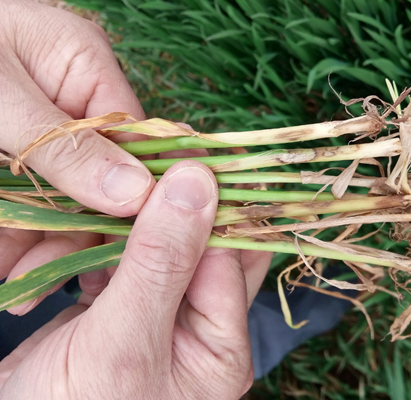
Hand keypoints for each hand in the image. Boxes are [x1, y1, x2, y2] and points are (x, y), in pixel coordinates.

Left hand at [0, 0, 154, 311]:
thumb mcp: (0, 96)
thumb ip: (65, 146)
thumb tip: (137, 194)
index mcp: (84, 68)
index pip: (131, 139)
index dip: (133, 195)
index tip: (124, 246)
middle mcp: (72, 102)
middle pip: (98, 177)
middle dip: (73, 230)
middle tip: (45, 279)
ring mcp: (43, 129)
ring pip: (61, 196)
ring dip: (39, 242)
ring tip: (19, 286)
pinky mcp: (15, 153)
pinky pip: (25, 199)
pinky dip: (15, 233)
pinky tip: (6, 263)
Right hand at [0, 161, 259, 398]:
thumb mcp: (123, 343)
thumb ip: (162, 262)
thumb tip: (198, 179)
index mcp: (221, 342)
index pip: (232, 249)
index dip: (208, 198)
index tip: (175, 153)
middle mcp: (199, 326)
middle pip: (194, 240)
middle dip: (155, 208)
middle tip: (125, 171)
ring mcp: (158, 313)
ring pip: (149, 244)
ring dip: (106, 233)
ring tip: (67, 235)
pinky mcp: (120, 308)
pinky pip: (113, 261)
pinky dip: (82, 254)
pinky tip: (55, 266)